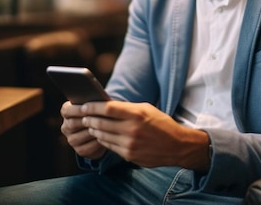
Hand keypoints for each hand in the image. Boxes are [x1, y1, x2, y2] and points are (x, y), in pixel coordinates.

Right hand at [60, 101, 106, 159]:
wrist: (100, 131)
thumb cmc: (97, 114)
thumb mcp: (93, 107)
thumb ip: (92, 103)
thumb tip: (99, 101)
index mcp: (66, 113)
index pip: (66, 111)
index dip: (76, 110)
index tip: (86, 107)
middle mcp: (66, 127)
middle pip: (72, 124)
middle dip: (86, 120)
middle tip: (98, 117)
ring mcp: (71, 140)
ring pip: (80, 136)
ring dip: (92, 131)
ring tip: (103, 127)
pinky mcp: (80, 150)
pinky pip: (88, 147)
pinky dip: (96, 142)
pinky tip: (104, 137)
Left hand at [80, 101, 209, 170]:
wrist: (177, 146)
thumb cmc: (161, 123)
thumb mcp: (146, 109)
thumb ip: (126, 108)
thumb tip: (105, 105)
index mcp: (137, 114)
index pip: (107, 108)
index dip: (93, 106)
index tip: (84, 105)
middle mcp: (132, 129)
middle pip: (101, 122)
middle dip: (89, 118)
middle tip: (83, 116)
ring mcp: (130, 144)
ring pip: (102, 135)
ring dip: (94, 129)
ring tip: (90, 125)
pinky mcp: (128, 155)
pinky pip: (109, 146)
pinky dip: (103, 140)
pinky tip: (101, 135)